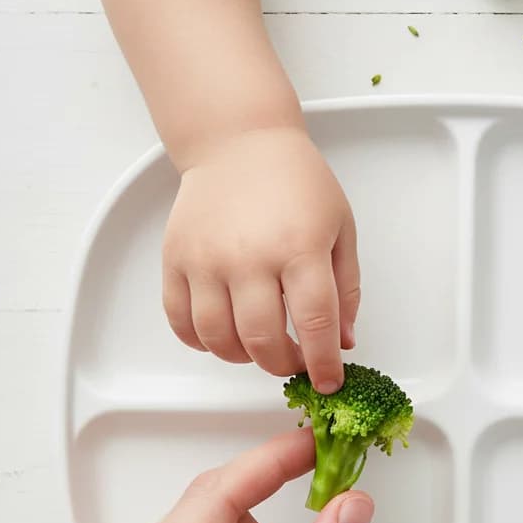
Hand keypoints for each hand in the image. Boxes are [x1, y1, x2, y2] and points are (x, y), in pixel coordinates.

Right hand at [162, 125, 359, 389]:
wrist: (239, 142)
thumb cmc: (296, 182)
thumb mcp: (341, 229)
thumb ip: (346, 289)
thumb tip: (342, 341)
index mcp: (299, 247)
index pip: (314, 322)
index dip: (323, 362)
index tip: (327, 381)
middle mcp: (249, 257)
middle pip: (262, 340)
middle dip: (283, 365)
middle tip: (294, 362)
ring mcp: (207, 260)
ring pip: (218, 339)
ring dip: (243, 358)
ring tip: (259, 347)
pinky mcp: (176, 259)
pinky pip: (181, 321)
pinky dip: (201, 341)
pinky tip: (222, 335)